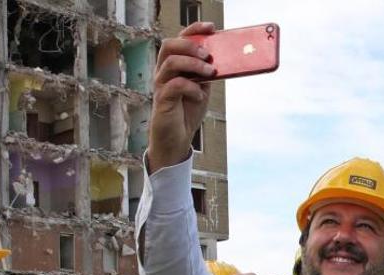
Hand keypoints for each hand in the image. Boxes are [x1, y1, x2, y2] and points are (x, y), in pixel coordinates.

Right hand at [147, 22, 216, 171]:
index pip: (179, 39)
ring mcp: (161, 85)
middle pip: (169, 46)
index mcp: (174, 65)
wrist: (178, 138)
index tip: (211, 28)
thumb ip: (207, 73)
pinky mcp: (162, 100)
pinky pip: (174, 86)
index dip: (193, 30)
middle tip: (208, 55)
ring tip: (210, 73)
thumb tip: (223, 59)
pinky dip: (191, 88)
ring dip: (193, 64)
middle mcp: (164, 72)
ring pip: (171, 63)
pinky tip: (200, 96)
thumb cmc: (187, 111)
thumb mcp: (202, 88)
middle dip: (190, 45)